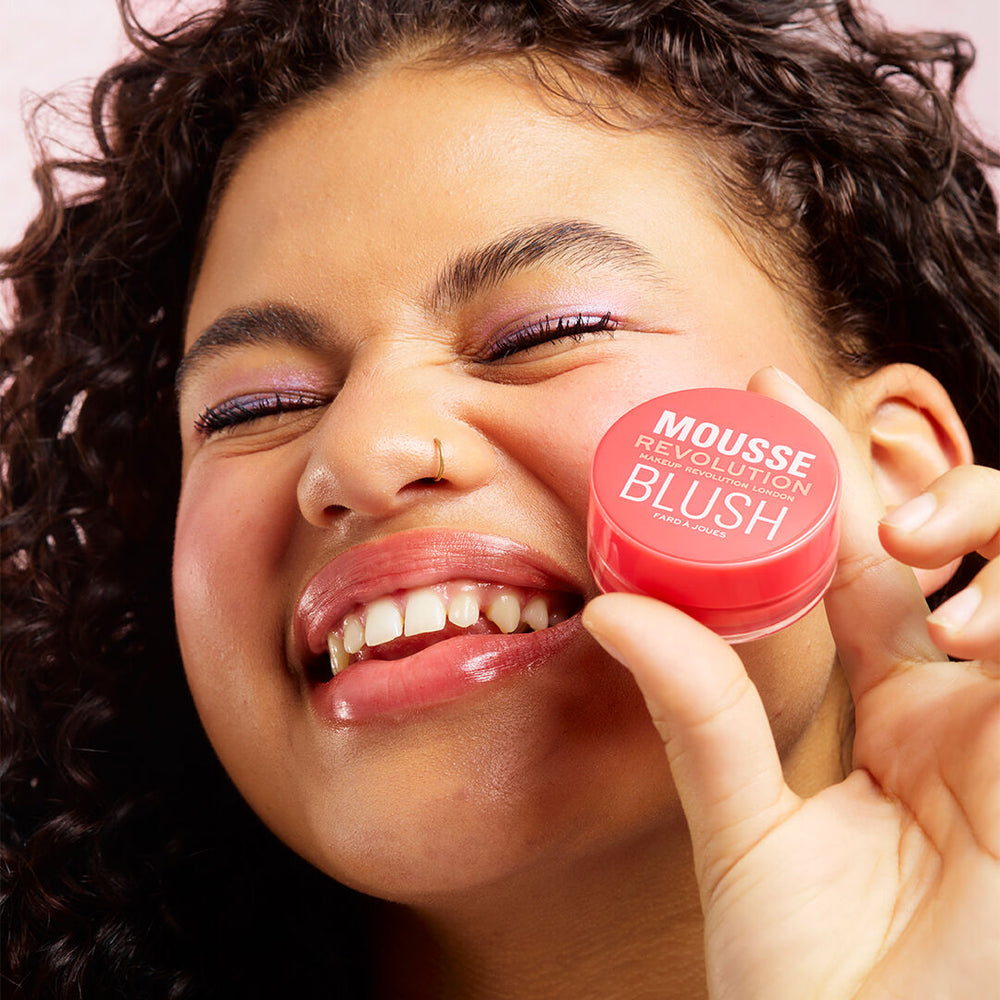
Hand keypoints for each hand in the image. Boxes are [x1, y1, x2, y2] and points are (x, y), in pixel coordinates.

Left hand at [583, 367, 999, 998]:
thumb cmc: (811, 981)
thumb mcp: (741, 827)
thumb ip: (698, 715)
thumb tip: (614, 608)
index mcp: (891, 712)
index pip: (863, 563)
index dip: (825, 475)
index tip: (768, 393)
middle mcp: (960, 709)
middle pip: (953, 547)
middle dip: (914, 476)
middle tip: (841, 447)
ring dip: (989, 521)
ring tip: (908, 536)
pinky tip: (971, 622)